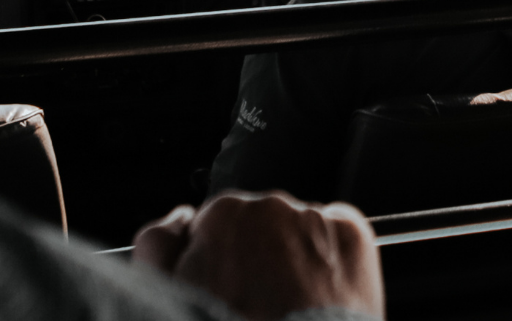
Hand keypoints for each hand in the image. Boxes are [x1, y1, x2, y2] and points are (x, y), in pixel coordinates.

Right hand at [134, 191, 382, 320]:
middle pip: (261, 226)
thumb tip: (178, 219)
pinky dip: (330, 260)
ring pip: (299, 231)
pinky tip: (318, 295)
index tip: (225, 288)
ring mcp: (315, 217)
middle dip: (257, 257)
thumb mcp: (164, 288)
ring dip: (294, 258)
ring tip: (289, 305)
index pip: (216, 226)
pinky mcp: (352, 233)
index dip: (219, 262)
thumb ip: (159, 243)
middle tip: (257, 304)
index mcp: (222, 214)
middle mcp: (271, 206)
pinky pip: (337, 237)